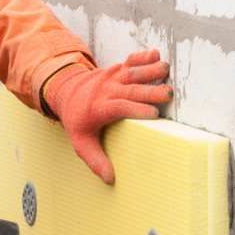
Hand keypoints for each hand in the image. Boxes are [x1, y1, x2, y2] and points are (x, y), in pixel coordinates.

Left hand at [40, 49, 171, 183]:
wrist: (65, 91)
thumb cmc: (77, 119)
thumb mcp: (80, 142)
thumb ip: (95, 160)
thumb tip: (110, 179)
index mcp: (99, 108)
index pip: (119, 107)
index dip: (136, 109)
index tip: (153, 114)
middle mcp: (107, 89)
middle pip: (131, 89)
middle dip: (150, 91)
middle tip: (168, 94)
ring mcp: (112, 76)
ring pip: (132, 71)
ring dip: (149, 70)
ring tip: (166, 70)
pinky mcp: (117, 68)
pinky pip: (131, 60)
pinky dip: (143, 56)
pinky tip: (157, 55)